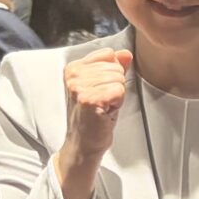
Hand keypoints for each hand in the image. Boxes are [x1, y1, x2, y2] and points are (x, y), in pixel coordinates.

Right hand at [52, 46, 130, 198]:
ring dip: (116, 96)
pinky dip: (117, 103)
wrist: (83, 144)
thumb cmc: (92, 118)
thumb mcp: (102, 86)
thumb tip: (125, 54)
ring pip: (119, 78)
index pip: (108, 54)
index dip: (112, 73)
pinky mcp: (89, 99)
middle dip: (115, 85)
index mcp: (74, 68)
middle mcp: (74, 75)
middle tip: (103, 101)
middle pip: (115, 67)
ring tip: (103, 107)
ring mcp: (80, 87)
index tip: (102, 89)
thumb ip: (114, 67)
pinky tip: (105, 112)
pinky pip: (119, 90)